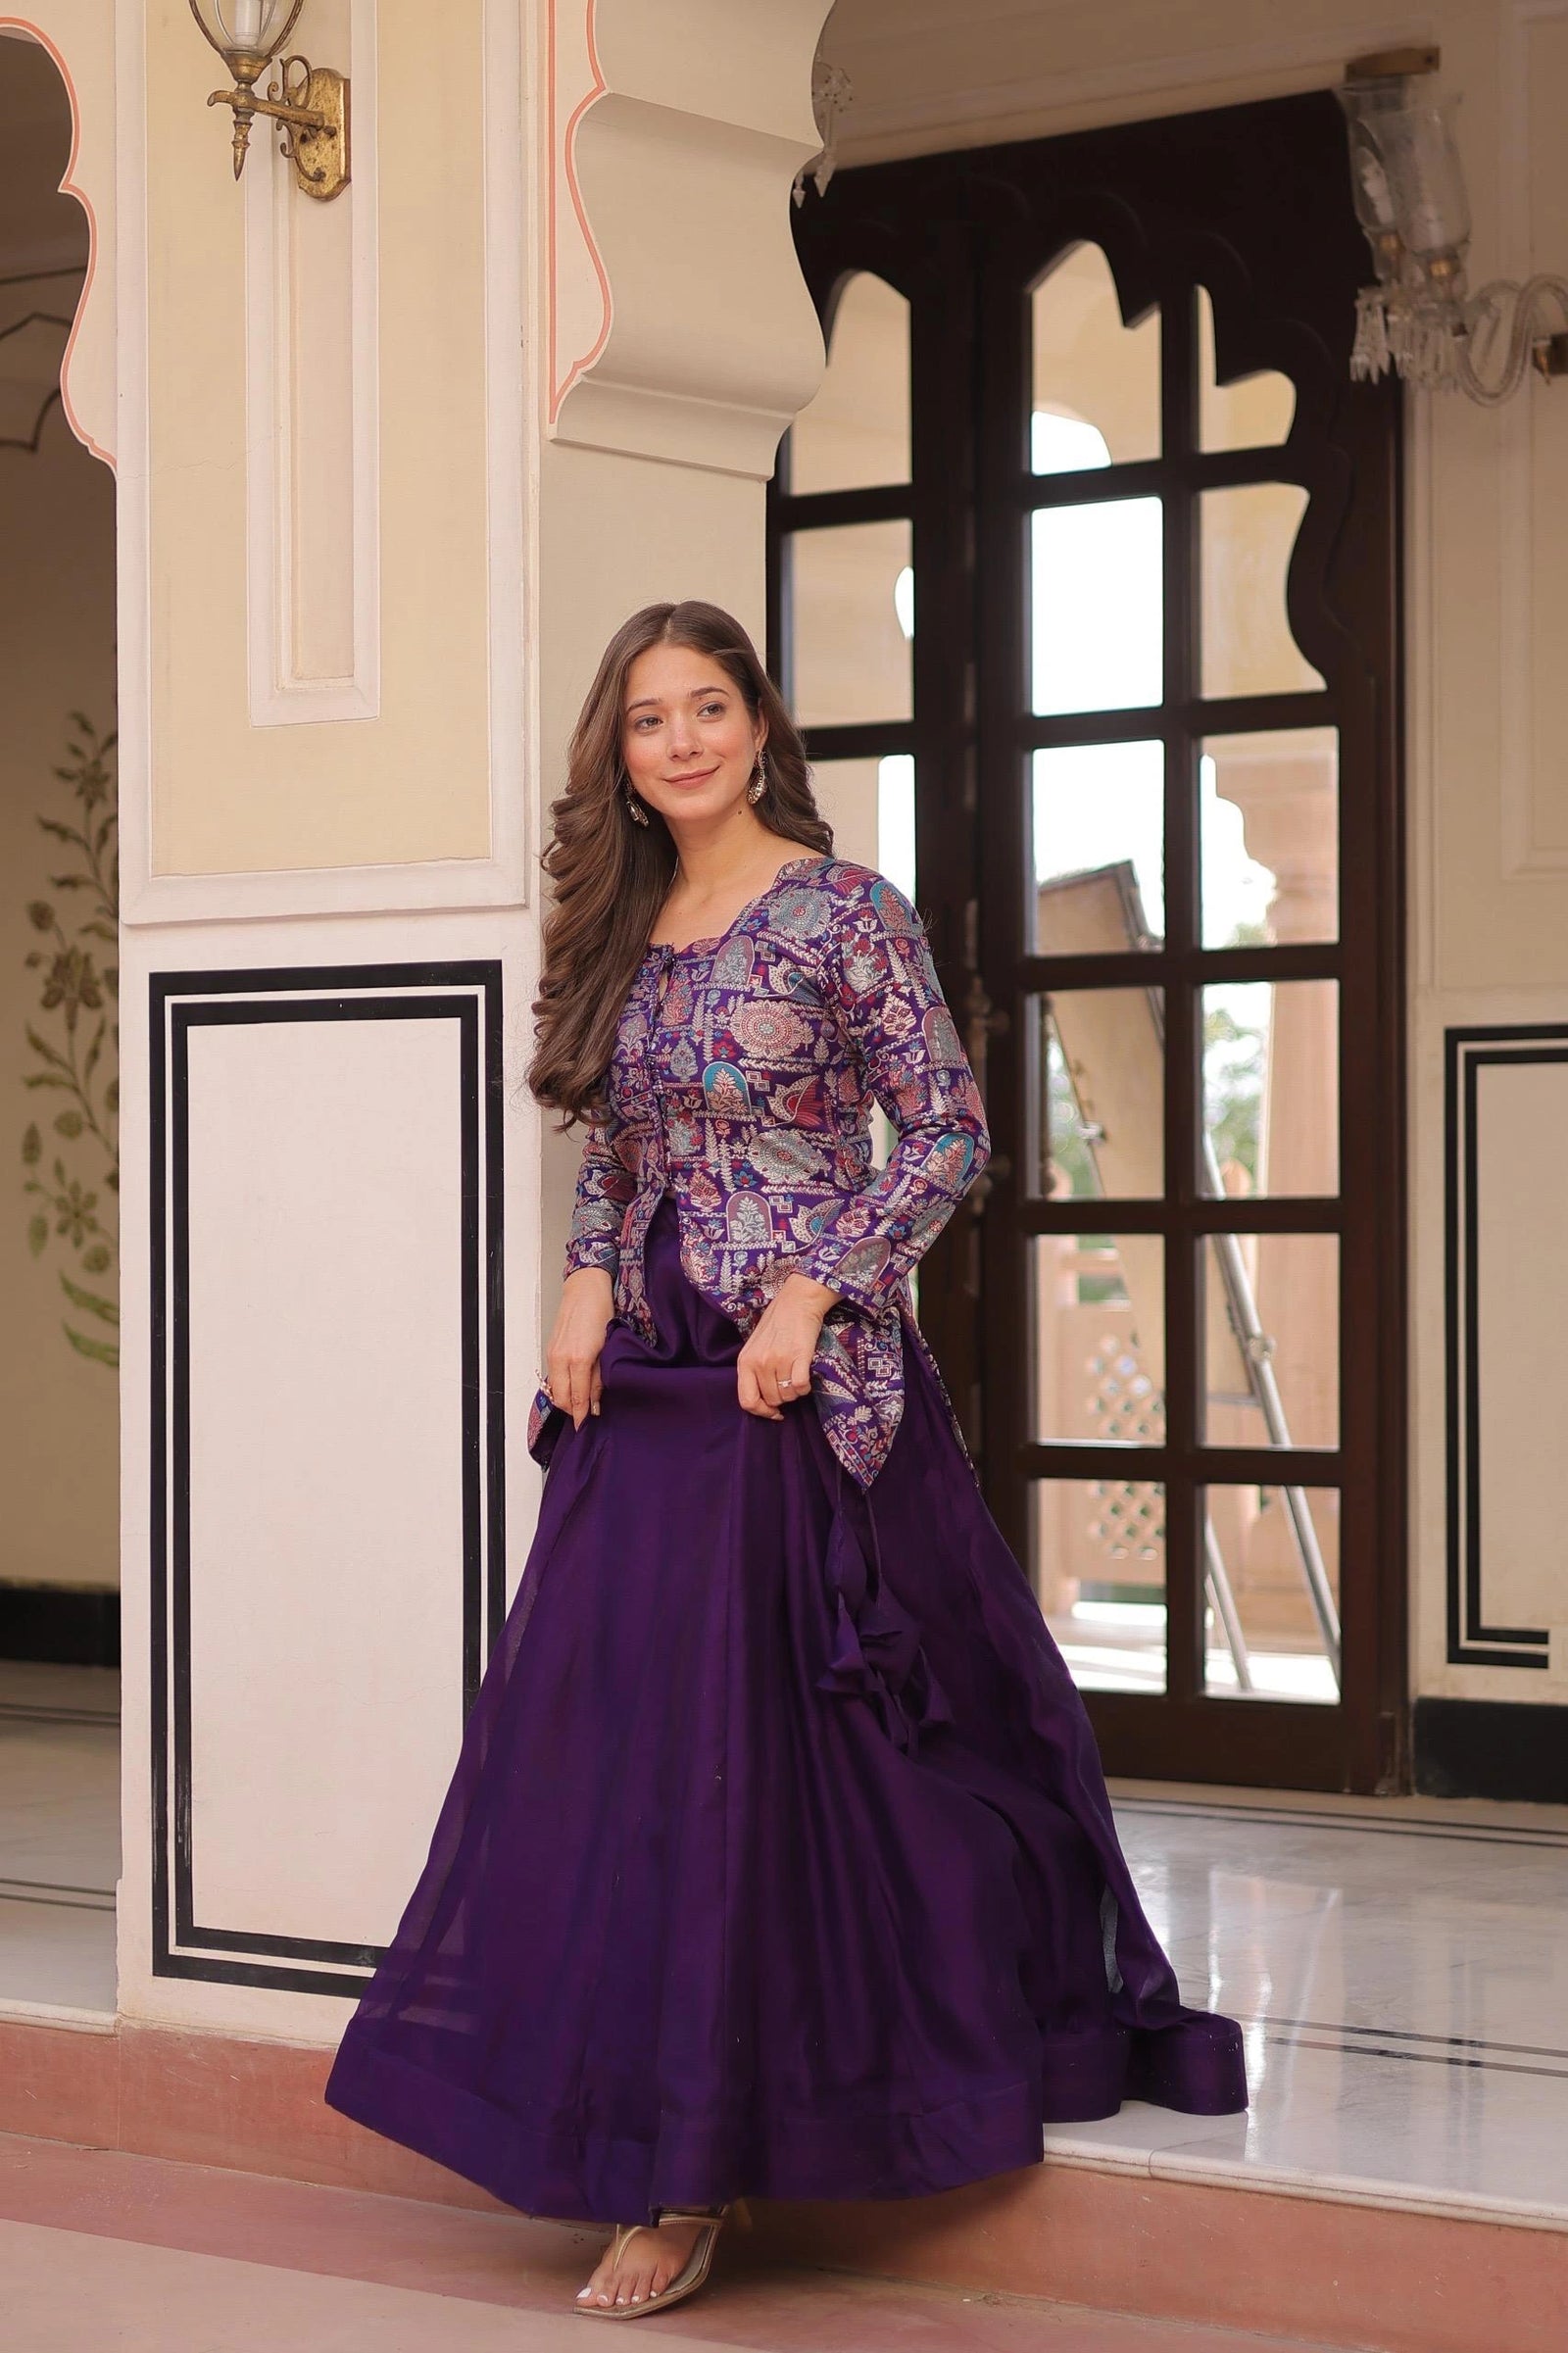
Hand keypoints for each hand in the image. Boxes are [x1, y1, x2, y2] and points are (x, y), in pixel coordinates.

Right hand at [545, 1267, 614, 1427]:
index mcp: (578, 1359)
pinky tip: (575, 1385)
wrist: (584, 1290)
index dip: (581, 1415)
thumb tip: (597, 1403)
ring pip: (554, 1389)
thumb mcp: (608, 1348)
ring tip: (583, 1402)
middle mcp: (561, 1359)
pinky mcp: (550, 1349)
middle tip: (587, 1416)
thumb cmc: (601, 1313)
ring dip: (566, 1399)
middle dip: (572, 1411)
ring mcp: (553, 1354)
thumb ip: (600, 1378)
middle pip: (560, 1398)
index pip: (576, 1398)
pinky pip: (553, 1377)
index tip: (586, 1427)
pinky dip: (561, 1386)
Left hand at [737, 1273, 838, 1419]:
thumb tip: (765, 1402)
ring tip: (796, 1376)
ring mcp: (778, 1360)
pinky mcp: (798, 1356)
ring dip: (795, 1392)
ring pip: (788, 1395)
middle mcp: (759, 1363)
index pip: (746, 1401)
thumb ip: (754, 1372)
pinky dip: (806, 1387)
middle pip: (772, 1400)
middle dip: (783, 1398)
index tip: (774, 1411)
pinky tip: (805, 1377)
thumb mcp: (755, 1348)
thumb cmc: (776, 1325)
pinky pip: (801, 1386)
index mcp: (745, 1362)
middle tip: (788, 1384)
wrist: (797, 1302)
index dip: (761, 1412)